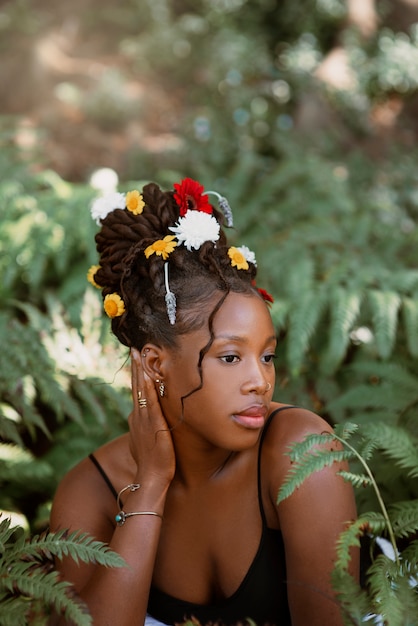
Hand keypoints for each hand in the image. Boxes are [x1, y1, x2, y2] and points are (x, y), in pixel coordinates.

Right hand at [128, 347, 175, 484]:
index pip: (137, 392)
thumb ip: (145, 430)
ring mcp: (145, 419)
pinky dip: (149, 388)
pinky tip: (150, 376)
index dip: (136, 375)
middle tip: (134, 348)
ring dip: (140, 371)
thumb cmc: (151, 464)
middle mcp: (138, 416)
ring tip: (139, 354)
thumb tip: (145, 425)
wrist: (150, 478)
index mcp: (137, 419)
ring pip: (141, 390)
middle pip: (136, 386)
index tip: (137, 360)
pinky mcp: (154, 425)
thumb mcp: (145, 443)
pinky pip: (151, 402)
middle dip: (136, 367)